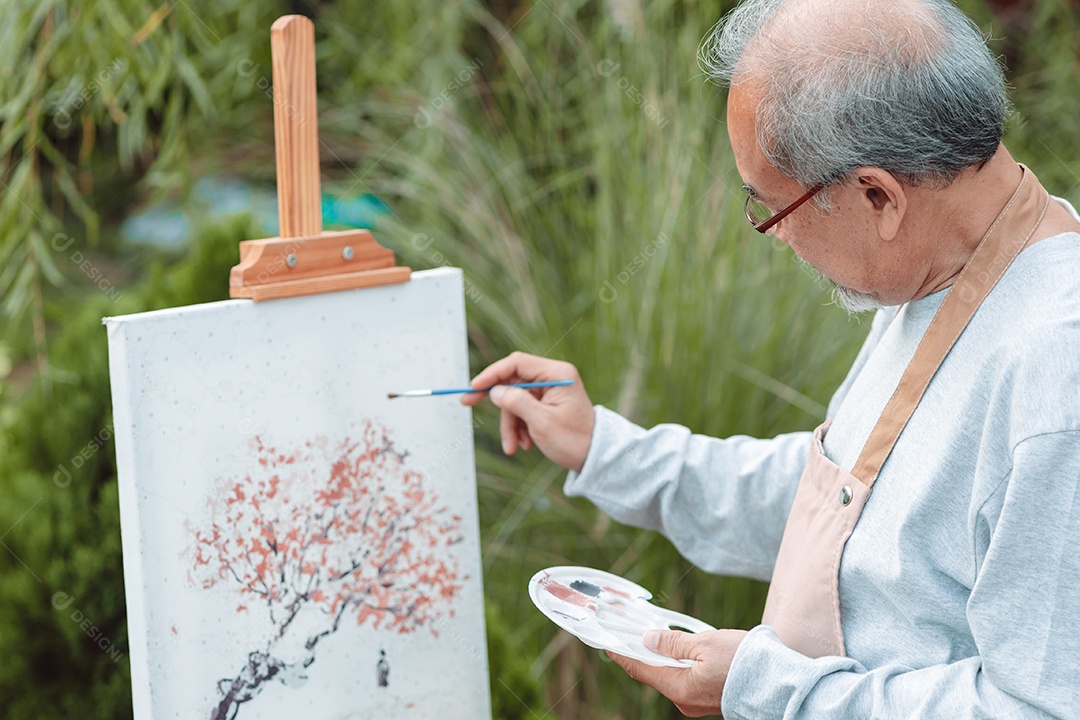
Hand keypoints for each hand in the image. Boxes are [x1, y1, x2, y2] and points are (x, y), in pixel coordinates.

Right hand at [460, 352, 593, 470]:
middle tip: (467, 403)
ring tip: (513, 447)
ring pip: (515, 400)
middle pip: (512, 381)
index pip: (517, 363)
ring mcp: (549, 390)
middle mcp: (553, 376)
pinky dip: (518, 427)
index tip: (473, 387)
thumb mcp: (542, 423)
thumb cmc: (574, 440)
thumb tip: (495, 390)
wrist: (593, 458)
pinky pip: (522, 410)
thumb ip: (517, 403)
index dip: (492, 373)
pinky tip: (524, 444)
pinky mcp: (546, 403)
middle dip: (496, 401)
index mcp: (557, 373)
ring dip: (510, 424)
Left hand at [606, 629, 748, 717]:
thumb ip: (673, 643)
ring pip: (671, 675)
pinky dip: (678, 663)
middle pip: (655, 673)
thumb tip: (648, 640)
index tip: (608, 643)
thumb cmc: (744, 662)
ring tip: (653, 636)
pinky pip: (686, 678)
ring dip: (662, 656)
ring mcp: (697, 702)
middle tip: (631, 632)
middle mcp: (684, 700)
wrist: (778, 684)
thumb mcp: (705, 644)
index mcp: (679, 688)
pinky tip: (679, 649)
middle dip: (642, 652)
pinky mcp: (710, 698)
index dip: (622, 654)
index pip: (641, 669)